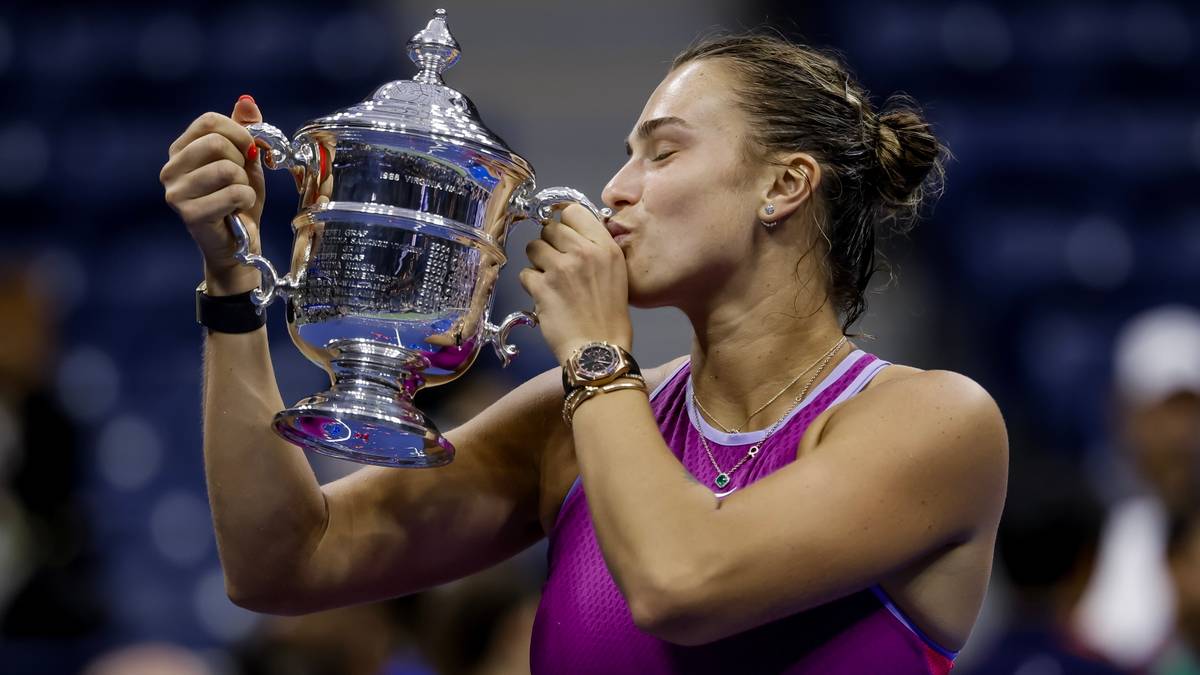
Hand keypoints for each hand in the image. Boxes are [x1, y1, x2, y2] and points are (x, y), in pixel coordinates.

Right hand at [160, 96, 265, 294]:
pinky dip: (246, 200)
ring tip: (238, 196)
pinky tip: (238, 210)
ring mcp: (175, 192)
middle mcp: (170, 168)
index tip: (251, 151)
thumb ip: (246, 130)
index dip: (239, 133)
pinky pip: (233, 193)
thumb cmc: (240, 200)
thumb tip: (247, 101)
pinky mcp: (188, 213)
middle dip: (243, 161)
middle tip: (242, 179)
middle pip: (217, 143)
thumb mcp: (247, 160)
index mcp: (181, 150)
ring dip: (245, 183)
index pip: (209, 121)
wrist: (239, 243)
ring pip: (227, 169)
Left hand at [518, 204, 632, 364]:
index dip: (564, 223)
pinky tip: (545, 298)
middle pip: (550, 228)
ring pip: (533, 247)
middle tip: (557, 264)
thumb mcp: (617, 274)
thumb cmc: (610, 317)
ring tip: (550, 281)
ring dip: (538, 263)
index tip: (563, 236)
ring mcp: (561, 269)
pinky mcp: (542, 287)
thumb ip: (598, 250)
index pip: (574, 211)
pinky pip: (525, 273)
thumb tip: (573, 235)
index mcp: (606, 248)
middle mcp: (583, 253)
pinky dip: (531, 285)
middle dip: (549, 244)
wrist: (599, 349)